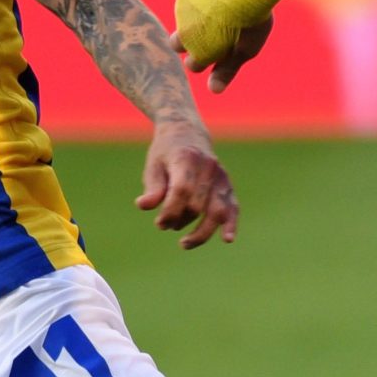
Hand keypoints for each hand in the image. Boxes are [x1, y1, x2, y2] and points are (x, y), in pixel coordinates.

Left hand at [136, 121, 238, 248]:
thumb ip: (152, 187)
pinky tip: (227, 239)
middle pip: (197, 204)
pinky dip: (230, 224)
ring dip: (201, 232)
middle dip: (179, 220)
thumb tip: (144, 206)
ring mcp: (220, 177)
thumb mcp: (153, 165)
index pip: (182, 190)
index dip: (170, 211)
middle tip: (162, 225)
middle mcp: (207, 167)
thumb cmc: (166, 153)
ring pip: (217, 211)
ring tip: (184, 244)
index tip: (159, 222)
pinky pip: (233, 207)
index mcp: (186, 159)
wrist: (188, 133)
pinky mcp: (228, 186)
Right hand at [171, 0, 295, 90]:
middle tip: (212, 30)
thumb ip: (227, 70)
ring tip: (220, 10)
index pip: (193, 65)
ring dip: (194, 19)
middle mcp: (184, 34)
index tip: (221, 47)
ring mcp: (182, 11)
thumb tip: (213, 90)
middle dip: (190, 42)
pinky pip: (186, 1)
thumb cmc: (252, 20)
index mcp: (199, 53)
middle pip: (177, 45)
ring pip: (182, 21)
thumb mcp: (245, 50)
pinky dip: (196, 1)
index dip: (206, 58)